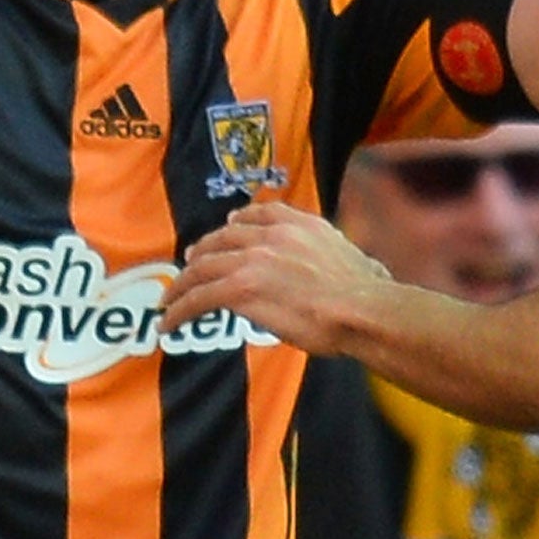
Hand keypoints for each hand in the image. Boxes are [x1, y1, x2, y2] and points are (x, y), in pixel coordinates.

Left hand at [160, 202, 391, 353]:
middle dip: (201, 252)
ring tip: (169, 300)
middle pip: (222, 239)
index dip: (236, 223)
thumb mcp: (357, 258)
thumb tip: (370, 268)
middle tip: (188, 264)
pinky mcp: (239, 288)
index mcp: (301, 224)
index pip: (258, 215)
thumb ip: (344, 259)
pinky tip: (168, 323)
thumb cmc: (367, 295)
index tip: (226, 227)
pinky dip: (178, 310)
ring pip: (202, 268)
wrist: (360, 309)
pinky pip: (198, 298)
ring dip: (181, 285)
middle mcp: (272, 235)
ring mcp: (253, 259)